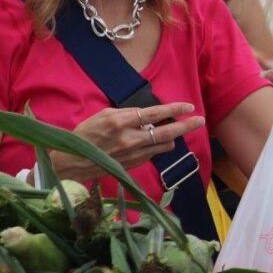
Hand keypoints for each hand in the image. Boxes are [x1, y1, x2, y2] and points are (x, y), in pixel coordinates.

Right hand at [50, 103, 204, 181]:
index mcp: (120, 121)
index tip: (188, 107)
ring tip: (171, 132)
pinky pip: (153, 153)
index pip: (154, 113)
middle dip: (186, 126)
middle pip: (167, 132)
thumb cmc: (86, 133)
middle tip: (200, 120)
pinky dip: (156, 146)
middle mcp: (130, 139)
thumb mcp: (104, 115)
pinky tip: (152, 142)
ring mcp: (133, 154)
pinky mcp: (134, 165)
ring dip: (170, 137)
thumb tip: (149, 116)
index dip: (174, 109)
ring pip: (164, 145)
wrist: (72, 160)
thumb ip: (129, 114)